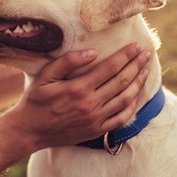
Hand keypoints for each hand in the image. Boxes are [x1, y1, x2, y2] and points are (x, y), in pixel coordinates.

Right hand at [3, 43, 150, 150]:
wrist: (30, 130)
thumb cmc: (36, 100)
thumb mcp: (45, 76)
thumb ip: (68, 62)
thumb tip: (92, 52)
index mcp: (78, 88)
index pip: (110, 68)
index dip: (126, 55)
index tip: (136, 46)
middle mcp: (90, 104)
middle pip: (122, 81)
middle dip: (136, 65)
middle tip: (146, 54)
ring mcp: (96, 119)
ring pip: (125, 99)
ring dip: (138, 83)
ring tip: (145, 71)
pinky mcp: (97, 130)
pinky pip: (121, 118)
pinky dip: (132, 105)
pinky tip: (136, 95)